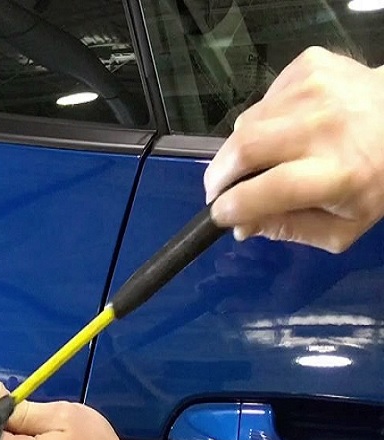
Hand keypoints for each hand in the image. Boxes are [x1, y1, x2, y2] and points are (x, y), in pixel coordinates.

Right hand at [204, 47, 383, 252]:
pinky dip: (261, 119)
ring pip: (245, 123)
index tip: (217, 214)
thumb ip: (290, 230)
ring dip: (239, 148)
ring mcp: (315, 89)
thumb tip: (240, 225)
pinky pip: (262, 99)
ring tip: (258, 159)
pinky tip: (284, 126)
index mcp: (338, 174)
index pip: (265, 190)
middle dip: (217, 175)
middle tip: (216, 189)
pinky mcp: (309, 65)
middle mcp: (325, 126)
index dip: (230, 205)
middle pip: (244, 149)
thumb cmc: (375, 179)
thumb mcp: (344, 225)